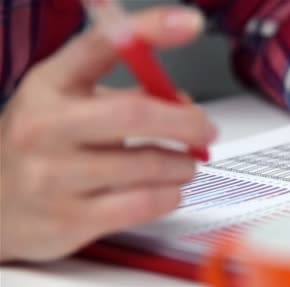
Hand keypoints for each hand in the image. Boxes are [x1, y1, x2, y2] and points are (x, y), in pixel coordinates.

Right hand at [0, 6, 214, 261]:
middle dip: (187, 122)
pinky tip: (166, 190)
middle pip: (136, 114)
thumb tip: (183, 104)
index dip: (150, 30)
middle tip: (206, 130)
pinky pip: (145, 203)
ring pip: (149, 164)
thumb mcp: (67, 106)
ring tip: (183, 165)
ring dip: (182, 164)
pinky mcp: (71, 219)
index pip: (102, 45)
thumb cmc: (42, 148)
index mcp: (48, 86)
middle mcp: (46, 127)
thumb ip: (123, 95)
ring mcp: (54, 177)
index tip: (190, 23)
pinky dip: (170, 194)